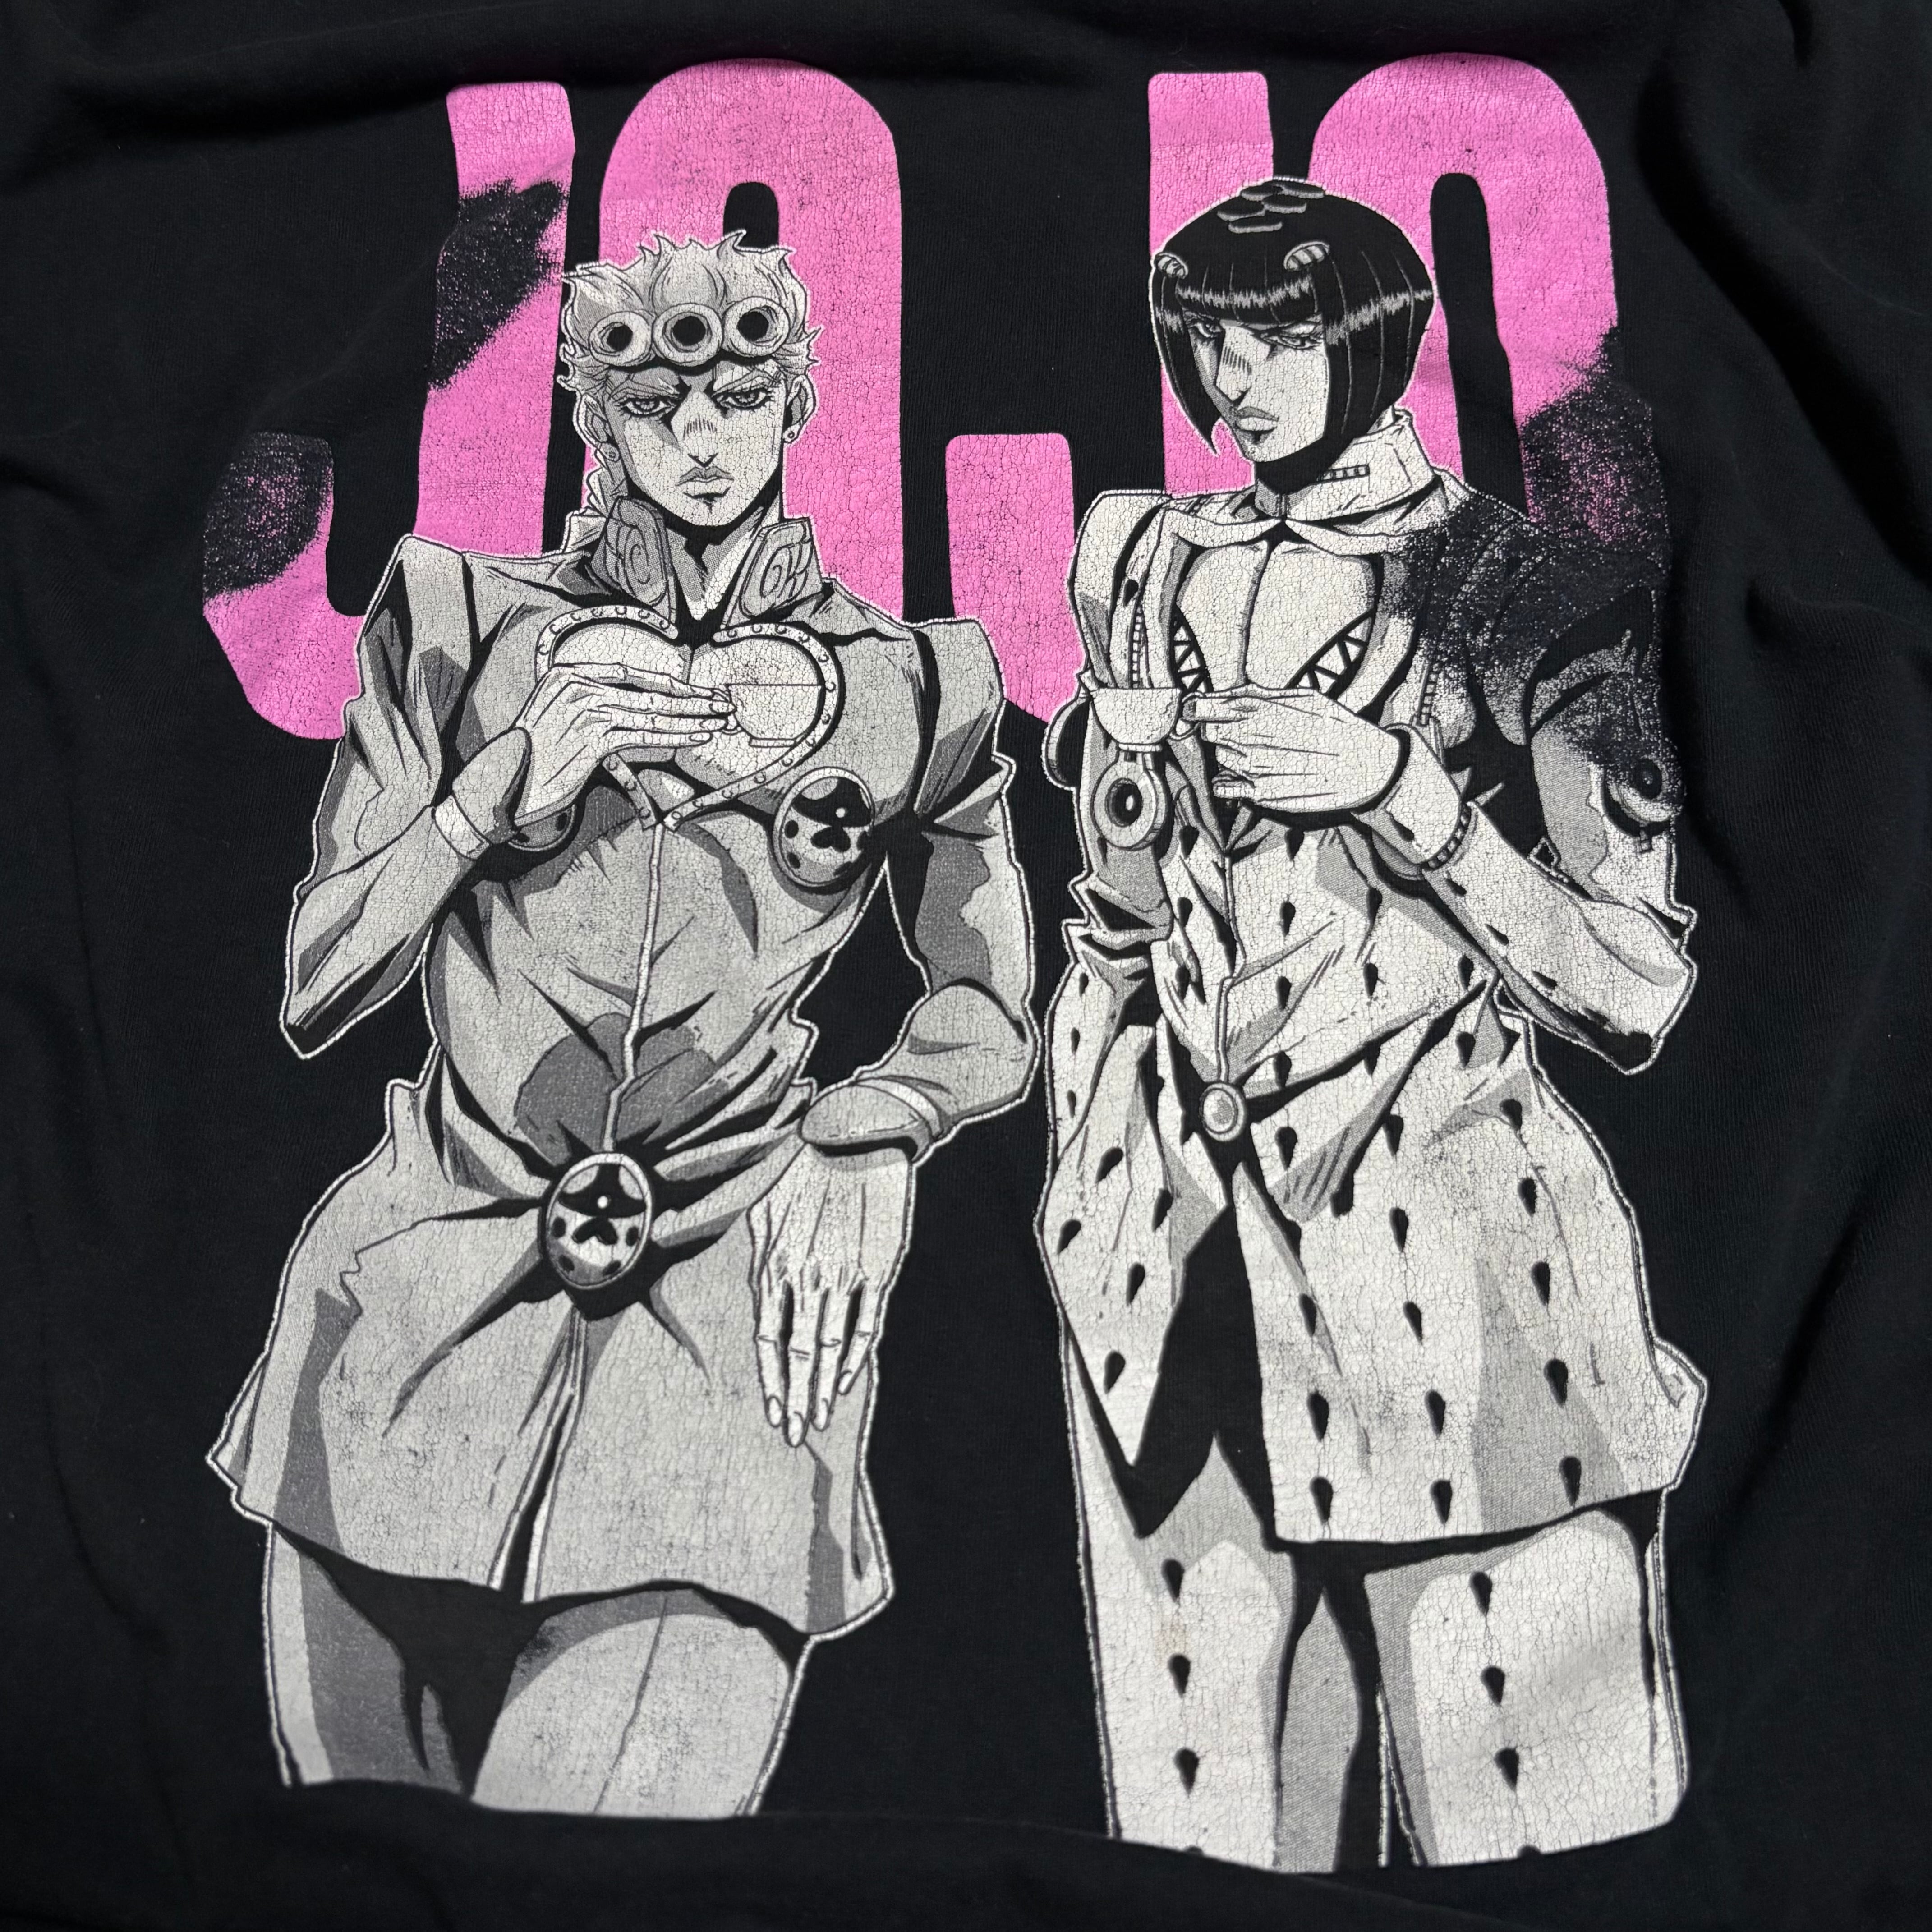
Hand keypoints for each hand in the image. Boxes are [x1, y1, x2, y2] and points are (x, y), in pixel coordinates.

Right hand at [511, 658, 733, 825]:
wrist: (504, 780)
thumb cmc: (535, 753)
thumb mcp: (561, 716)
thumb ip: (595, 706)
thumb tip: (639, 711)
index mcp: (570, 673)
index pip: (633, 674)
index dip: (670, 684)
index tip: (697, 691)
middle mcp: (579, 685)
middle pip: (649, 691)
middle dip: (692, 699)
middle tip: (722, 703)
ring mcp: (586, 709)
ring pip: (652, 712)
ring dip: (692, 718)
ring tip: (719, 720)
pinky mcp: (593, 738)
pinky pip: (644, 735)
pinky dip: (675, 735)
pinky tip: (697, 735)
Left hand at [750, 1145, 913, 1445]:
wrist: (860, 1133)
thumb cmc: (804, 1162)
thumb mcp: (760, 1198)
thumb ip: (743, 1238)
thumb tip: (707, 1255)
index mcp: (773, 1262)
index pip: (767, 1338)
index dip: (770, 1380)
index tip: (771, 1413)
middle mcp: (806, 1276)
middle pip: (797, 1353)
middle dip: (795, 1399)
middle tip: (793, 1436)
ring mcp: (844, 1276)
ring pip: (830, 1346)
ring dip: (823, 1387)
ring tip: (818, 1419)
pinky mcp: (879, 1269)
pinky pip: (866, 1324)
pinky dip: (857, 1356)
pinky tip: (849, 1379)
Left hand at [1186, 686, 1402, 814]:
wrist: (1366, 767)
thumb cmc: (1335, 727)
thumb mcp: (1304, 697)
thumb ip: (1261, 696)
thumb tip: (1224, 695)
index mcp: (1266, 712)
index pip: (1210, 709)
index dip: (1198, 708)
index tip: (1195, 707)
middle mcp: (1257, 742)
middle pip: (1212, 733)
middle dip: (1217, 728)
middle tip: (1236, 727)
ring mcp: (1258, 771)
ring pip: (1221, 758)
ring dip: (1230, 752)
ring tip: (1259, 749)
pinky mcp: (1263, 795)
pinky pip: (1226, 786)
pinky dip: (1226, 780)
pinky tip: (1240, 773)